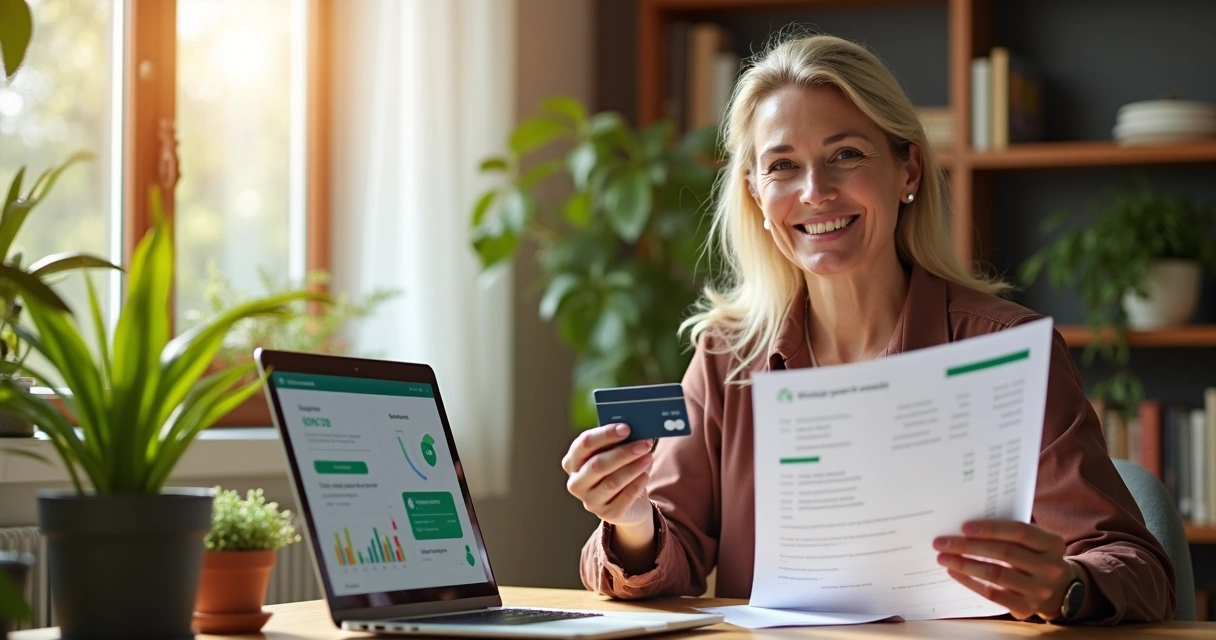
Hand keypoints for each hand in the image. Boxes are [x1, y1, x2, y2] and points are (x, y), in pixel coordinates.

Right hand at [561, 424, 653, 527]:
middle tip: (643, 443)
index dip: (605, 434)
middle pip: (598, 464)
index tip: (626, 428)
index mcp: (572, 461)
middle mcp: (576, 482)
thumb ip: (618, 441)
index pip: (584, 444)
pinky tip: (646, 474)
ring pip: (612, 482)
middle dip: (623, 452)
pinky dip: (637, 484)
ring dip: (633, 467)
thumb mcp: (614, 453)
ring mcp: (590, 501)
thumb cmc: (618, 470)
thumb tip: (636, 428)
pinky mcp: (608, 514)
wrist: (628, 502)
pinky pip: (625, 497)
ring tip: (648, 457)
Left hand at [934, 520, 1075, 620]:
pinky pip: (992, 594)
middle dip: (969, 546)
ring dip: (965, 564)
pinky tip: (955, 572)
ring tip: (943, 557)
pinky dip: (970, 582)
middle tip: (942, 542)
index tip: (964, 527)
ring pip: (996, 574)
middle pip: (1004, 553)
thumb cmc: (1034, 556)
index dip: (991, 529)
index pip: (1020, 532)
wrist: (1057, 589)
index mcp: (1052, 544)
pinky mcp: (1026, 608)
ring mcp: (1040, 590)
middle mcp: (1050, 567)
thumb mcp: (1034, 541)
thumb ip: (1010, 531)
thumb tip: (966, 525)